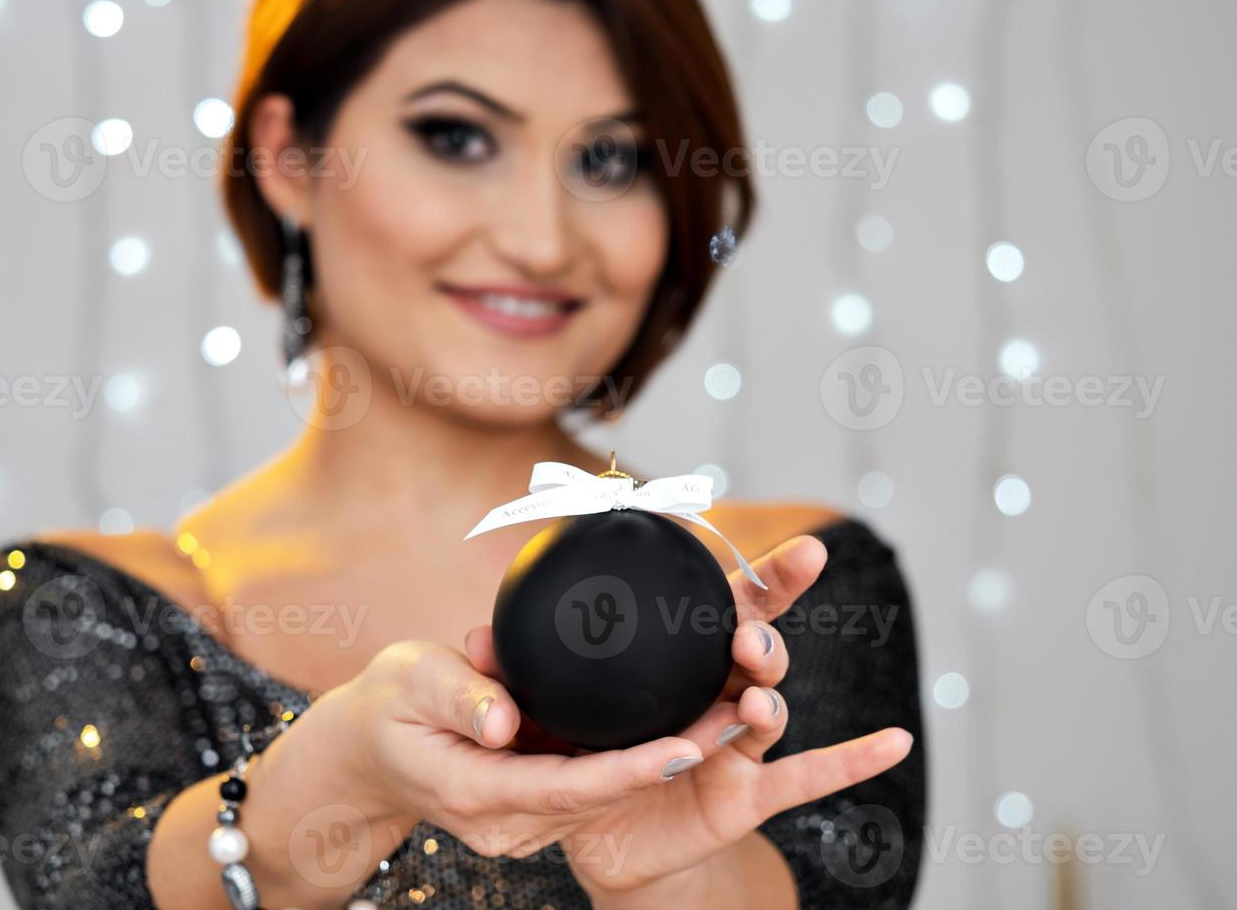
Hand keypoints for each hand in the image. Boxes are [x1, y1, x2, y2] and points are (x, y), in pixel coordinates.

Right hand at [305, 638, 718, 863]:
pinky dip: (638, 757)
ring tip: (735, 715)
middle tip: (739, 719)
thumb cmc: (386, 705)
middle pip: (601, 795)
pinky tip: (686, 721)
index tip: (684, 748)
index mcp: (476, 792)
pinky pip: (592, 783)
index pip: (566, 786)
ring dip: (669, 759)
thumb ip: (459, 696)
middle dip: (672, 762)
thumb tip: (505, 720)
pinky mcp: (532, 801)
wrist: (364, 750)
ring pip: (606, 793)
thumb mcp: (410, 682)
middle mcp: (507, 819)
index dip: (629, 770)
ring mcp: (521, 818)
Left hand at [463, 534, 913, 900]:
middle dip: (761, 628)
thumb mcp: (540, 708)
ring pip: (768, 707)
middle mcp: (718, 690)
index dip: (758, 575)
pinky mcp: (746, 793)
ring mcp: (738, 743)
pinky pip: (806, 777)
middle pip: (755, 645)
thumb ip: (517, 672)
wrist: (599, 829)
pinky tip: (897, 742)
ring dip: (770, 694)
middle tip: (745, 629)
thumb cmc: (579, 749)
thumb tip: (474, 635)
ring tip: (755, 695)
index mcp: (678, 659)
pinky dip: (853, 759)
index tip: (797, 541)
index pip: (721, 605)